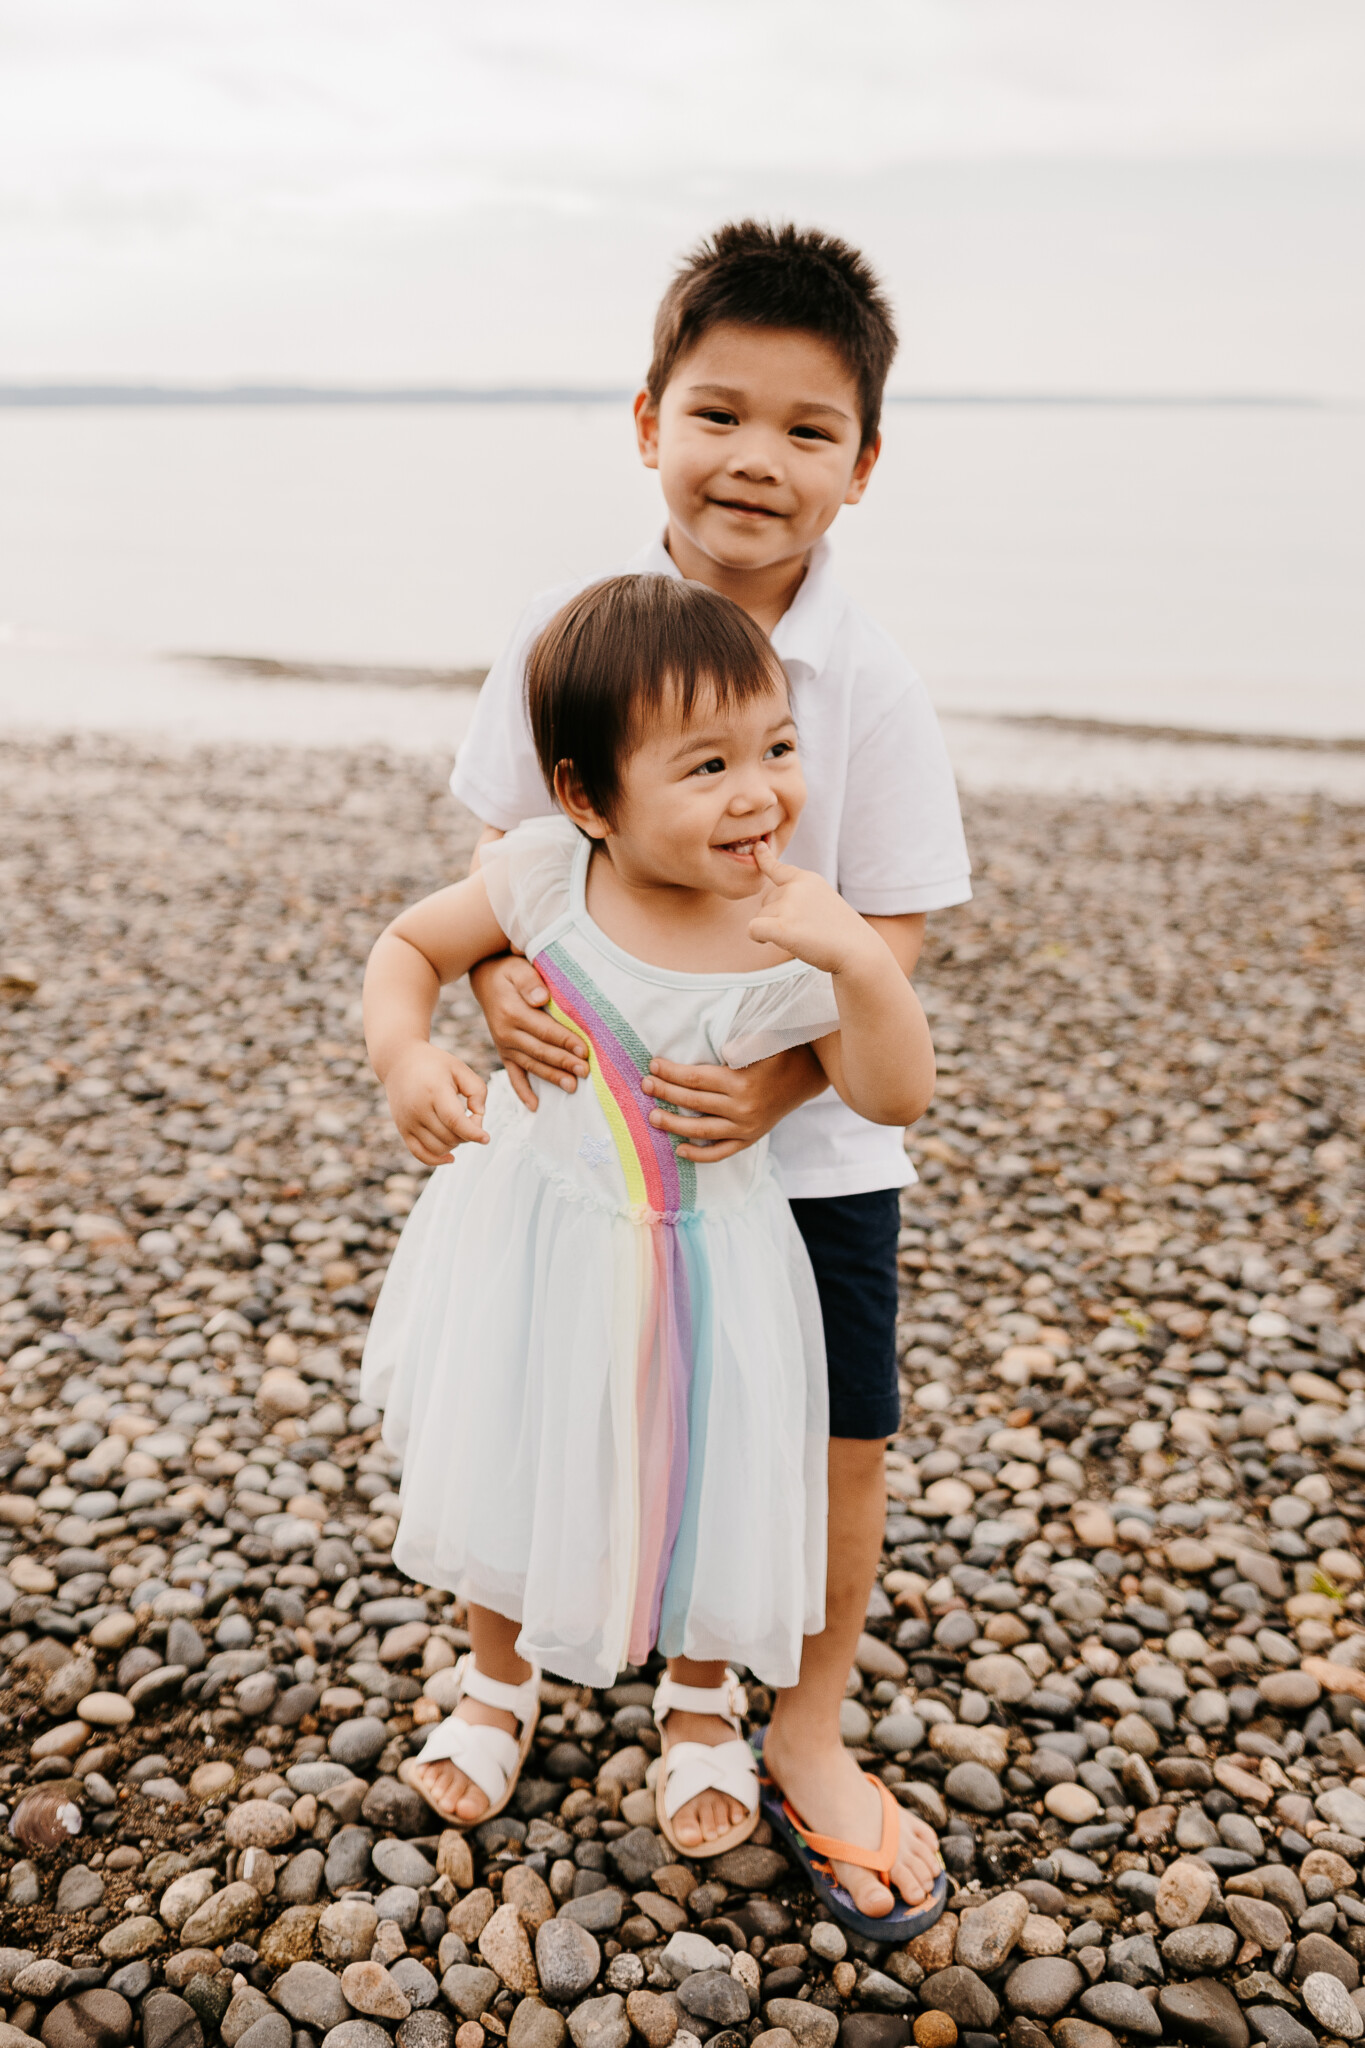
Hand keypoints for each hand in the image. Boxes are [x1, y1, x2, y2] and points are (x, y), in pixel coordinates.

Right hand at [383, 1044, 489, 1165]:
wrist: (399, 1061)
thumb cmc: (435, 1065)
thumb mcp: (460, 1069)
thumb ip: (477, 1091)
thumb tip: (479, 1116)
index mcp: (434, 1091)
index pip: (455, 1121)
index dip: (473, 1132)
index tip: (486, 1138)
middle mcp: (418, 1108)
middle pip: (449, 1136)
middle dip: (467, 1133)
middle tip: (471, 1117)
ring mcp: (408, 1121)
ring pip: (438, 1148)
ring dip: (455, 1143)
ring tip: (459, 1127)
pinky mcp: (403, 1129)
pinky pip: (421, 1154)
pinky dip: (437, 1159)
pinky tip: (451, 1157)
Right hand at [469, 953, 588, 1110]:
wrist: (485, 979)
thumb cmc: (510, 971)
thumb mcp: (518, 968)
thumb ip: (530, 982)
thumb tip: (541, 998)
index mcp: (512, 1012)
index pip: (544, 1030)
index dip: (565, 1041)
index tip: (584, 1050)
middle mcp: (506, 1032)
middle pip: (540, 1051)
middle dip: (564, 1063)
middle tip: (585, 1072)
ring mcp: (504, 1045)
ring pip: (531, 1065)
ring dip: (552, 1077)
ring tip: (572, 1087)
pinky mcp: (504, 1052)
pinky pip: (513, 1075)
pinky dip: (523, 1091)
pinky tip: (535, 1106)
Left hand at [641, 1044, 824, 1161]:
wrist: (806, 1077)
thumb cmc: (779, 1054)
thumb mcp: (763, 1042)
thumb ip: (740, 1043)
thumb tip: (718, 1046)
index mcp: (741, 1082)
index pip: (696, 1078)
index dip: (671, 1072)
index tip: (653, 1066)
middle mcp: (741, 1108)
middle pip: (694, 1102)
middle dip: (666, 1093)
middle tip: (645, 1086)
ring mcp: (745, 1128)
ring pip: (701, 1130)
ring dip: (673, 1124)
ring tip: (652, 1117)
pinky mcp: (749, 1139)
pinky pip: (720, 1152)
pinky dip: (699, 1154)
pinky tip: (679, 1150)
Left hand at [748, 841, 874, 973]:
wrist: (858, 951)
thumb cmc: (841, 933)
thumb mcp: (823, 902)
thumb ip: (799, 897)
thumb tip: (769, 904)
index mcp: (808, 879)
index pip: (779, 868)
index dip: (765, 858)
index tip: (758, 846)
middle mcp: (795, 887)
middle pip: (765, 902)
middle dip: (777, 917)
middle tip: (806, 929)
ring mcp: (788, 905)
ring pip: (759, 917)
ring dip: (773, 931)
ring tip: (803, 936)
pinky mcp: (781, 926)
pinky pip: (752, 929)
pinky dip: (759, 938)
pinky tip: (781, 942)